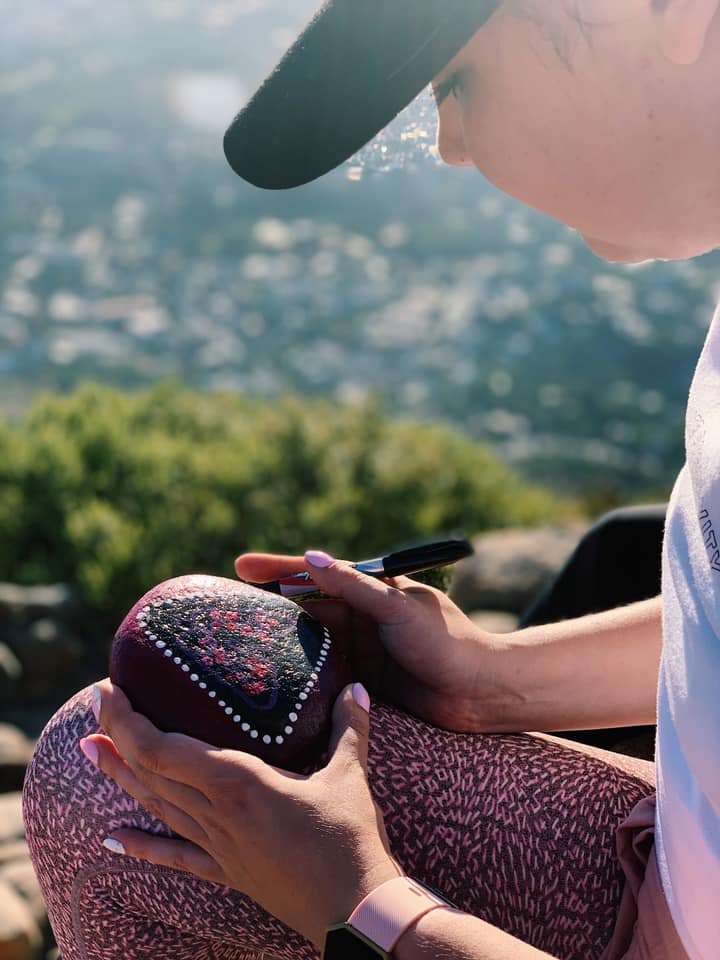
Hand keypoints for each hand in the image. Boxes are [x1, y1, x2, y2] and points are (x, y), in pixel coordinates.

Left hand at [83, 679, 400, 948]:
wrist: (354, 912)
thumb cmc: (349, 841)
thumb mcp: (350, 776)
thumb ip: (350, 726)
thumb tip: (358, 684)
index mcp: (238, 782)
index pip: (162, 748)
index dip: (127, 721)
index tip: (109, 690)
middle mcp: (216, 812)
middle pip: (149, 771)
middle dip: (117, 735)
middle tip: (98, 703)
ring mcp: (217, 845)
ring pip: (155, 805)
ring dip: (119, 777)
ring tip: (89, 751)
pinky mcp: (227, 871)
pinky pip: (174, 856)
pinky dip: (141, 845)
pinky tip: (111, 840)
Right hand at [235, 551, 505, 731]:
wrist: (478, 692)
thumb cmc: (445, 641)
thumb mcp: (396, 608)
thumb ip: (355, 585)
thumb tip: (311, 558)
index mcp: (371, 588)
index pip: (315, 573)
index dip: (277, 569)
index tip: (239, 568)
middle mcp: (361, 615)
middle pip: (305, 607)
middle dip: (269, 608)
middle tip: (226, 614)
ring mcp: (360, 647)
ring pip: (309, 642)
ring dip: (279, 642)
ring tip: (238, 648)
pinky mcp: (362, 679)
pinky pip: (322, 672)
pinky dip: (298, 674)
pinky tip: (271, 682)